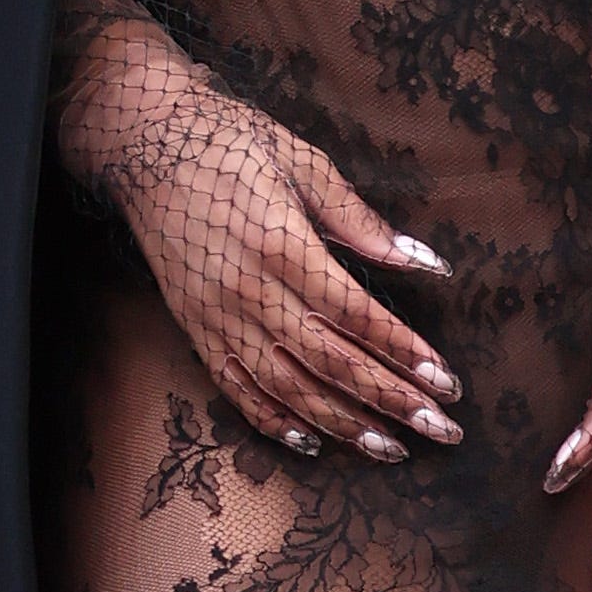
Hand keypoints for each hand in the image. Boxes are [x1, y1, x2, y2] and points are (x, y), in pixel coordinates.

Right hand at [62, 22, 462, 466]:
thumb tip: (427, 262)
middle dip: (392, 402)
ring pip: (288, 388)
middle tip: (441, 431)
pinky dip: (274, 422)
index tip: (448, 383)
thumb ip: (362, 221)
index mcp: (284, 246)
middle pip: (331, 362)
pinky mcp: (195, 328)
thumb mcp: (304, 163)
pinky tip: (312, 444)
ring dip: (343, 425)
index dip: (405, 354)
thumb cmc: (231, 143)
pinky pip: (236, 389)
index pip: (357, 316)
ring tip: (390, 449)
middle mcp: (249, 292)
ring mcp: (218, 317)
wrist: (144, 142)